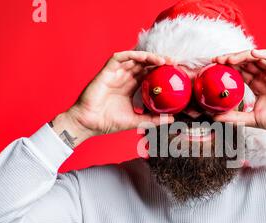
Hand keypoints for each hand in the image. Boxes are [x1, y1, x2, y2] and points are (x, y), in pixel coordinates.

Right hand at [51, 51, 173, 147]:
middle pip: (144, 64)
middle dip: (159, 61)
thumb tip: (172, 119)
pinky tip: (145, 57)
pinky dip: (133, 55)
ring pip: (134, 58)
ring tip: (163, 60)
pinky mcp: (106, 71)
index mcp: (131, 87)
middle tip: (174, 63)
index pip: (149, 74)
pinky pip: (120, 57)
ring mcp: (116, 73)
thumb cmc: (109, 122)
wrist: (89, 124)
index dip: (162, 71)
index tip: (176, 73)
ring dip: (149, 57)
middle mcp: (125, 77)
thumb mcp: (137, 121)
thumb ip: (153, 119)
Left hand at [213, 49, 265, 142]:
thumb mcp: (251, 119)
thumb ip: (234, 117)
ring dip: (243, 55)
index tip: (213, 68)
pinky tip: (252, 54)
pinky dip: (264, 54)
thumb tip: (214, 117)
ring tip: (229, 58)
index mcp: (258, 85)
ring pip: (258, 58)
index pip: (241, 72)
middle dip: (231, 59)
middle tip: (216, 60)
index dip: (227, 68)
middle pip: (246, 62)